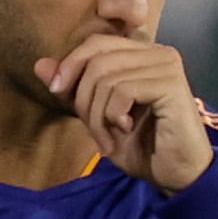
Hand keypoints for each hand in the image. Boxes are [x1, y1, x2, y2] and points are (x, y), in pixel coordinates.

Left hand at [39, 34, 212, 190]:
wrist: (177, 175)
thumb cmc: (143, 147)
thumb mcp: (99, 117)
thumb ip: (74, 89)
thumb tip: (40, 64)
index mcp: (143, 54)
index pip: (96, 43)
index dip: (71, 64)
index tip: (57, 91)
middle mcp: (158, 52)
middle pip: (97, 60)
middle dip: (84, 100)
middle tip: (95, 131)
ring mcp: (166, 65)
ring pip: (106, 78)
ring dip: (98, 116)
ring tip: (110, 139)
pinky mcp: (171, 84)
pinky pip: (122, 91)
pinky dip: (113, 117)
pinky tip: (126, 130)